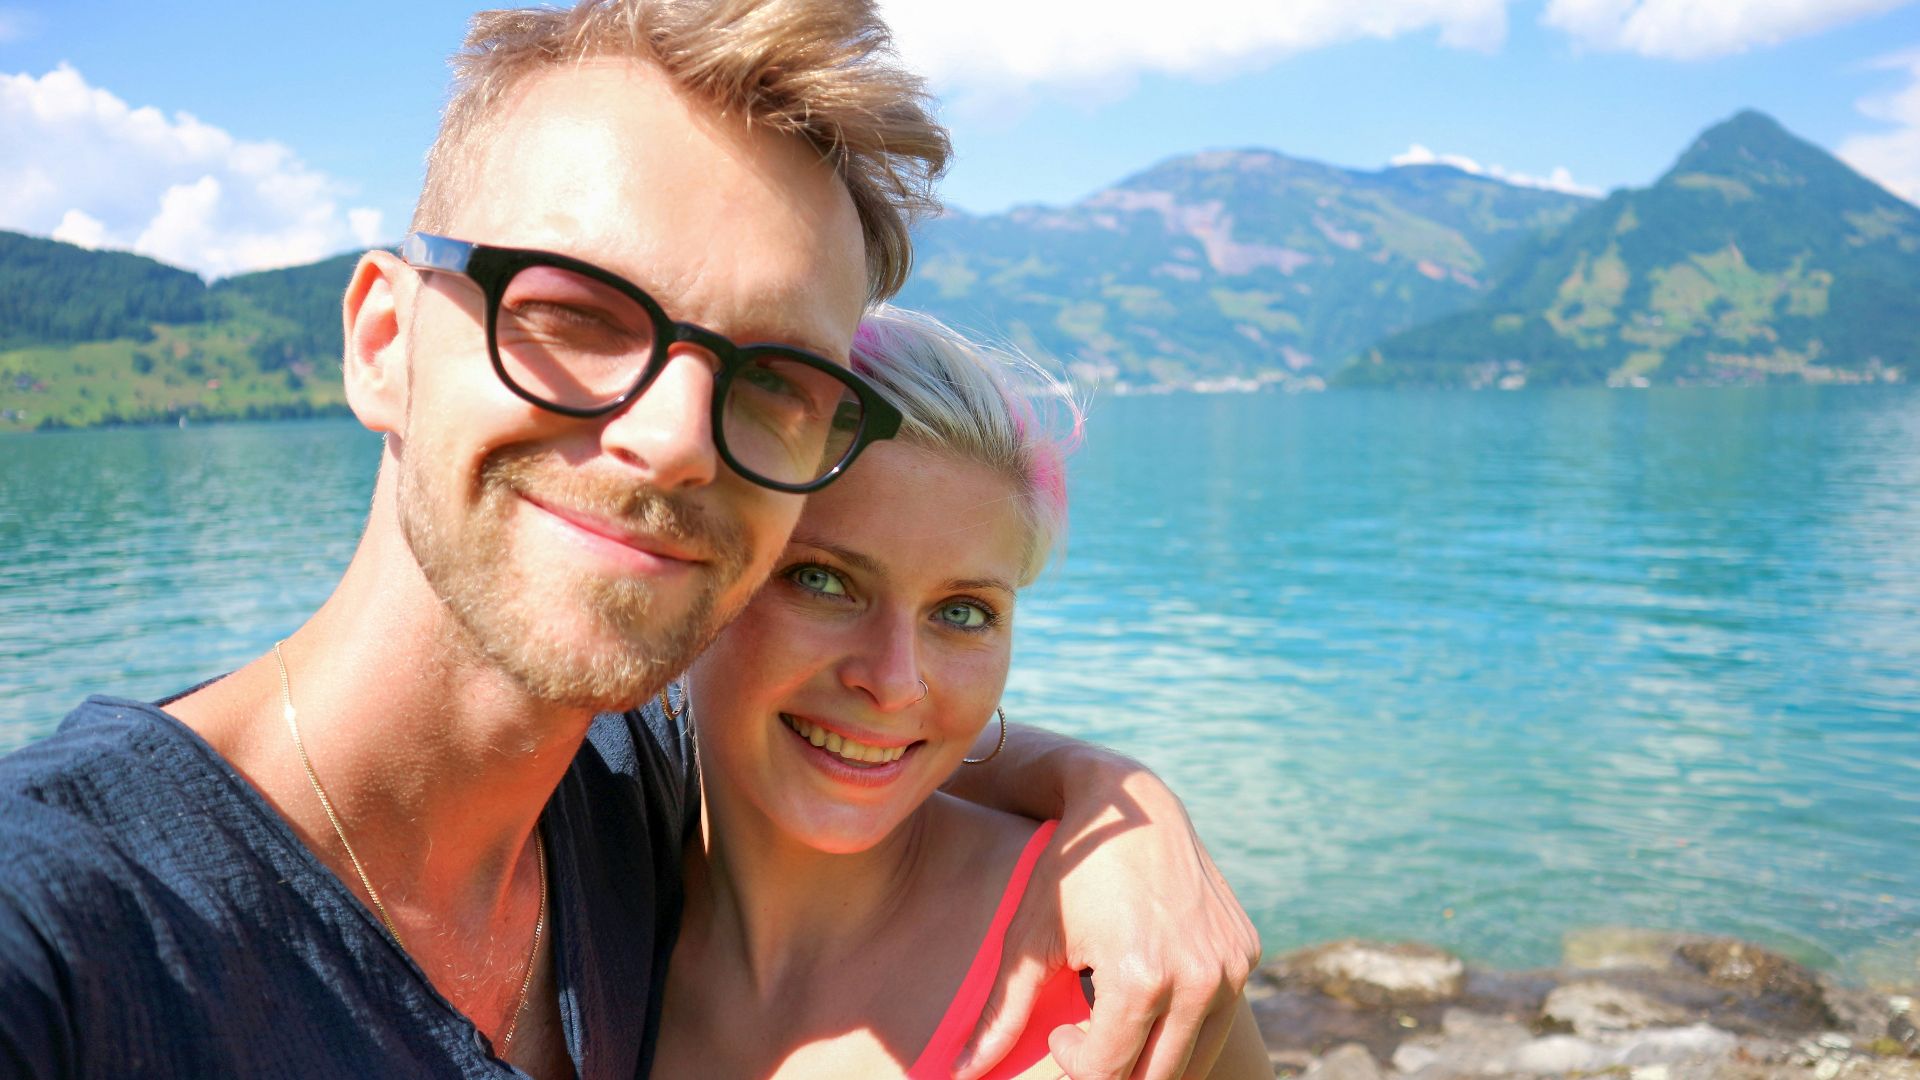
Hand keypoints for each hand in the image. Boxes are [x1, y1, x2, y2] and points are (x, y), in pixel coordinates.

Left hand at [954, 761, 1260, 1079]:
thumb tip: (961, 1072)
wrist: (1131, 807)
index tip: (1060, 1031)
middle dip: (1113, 1069)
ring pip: (1192, 1061)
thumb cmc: (1069, 871)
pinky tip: (1144, 992)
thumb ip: (1001, 1013)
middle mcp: (1197, 978)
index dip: (1075, 1064)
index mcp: (1142, 978)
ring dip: (1149, 1055)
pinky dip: (1180, 1026)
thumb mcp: (1030, 939)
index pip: (1109, 1074)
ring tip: (1112, 1015)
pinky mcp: (1245, 954)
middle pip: (1154, 1078)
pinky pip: (1215, 1020)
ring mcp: (1230, 967)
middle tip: (1086, 1033)